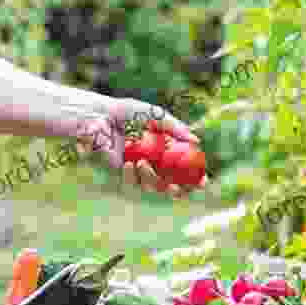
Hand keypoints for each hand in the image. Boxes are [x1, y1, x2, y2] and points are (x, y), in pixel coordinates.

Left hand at [75, 99, 206, 198]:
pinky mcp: (123, 173)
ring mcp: (140, 169)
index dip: (196, 179)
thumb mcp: (156, 115)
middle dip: (177, 192)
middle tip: (176, 188)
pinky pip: (132, 182)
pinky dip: (133, 176)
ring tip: (143, 163)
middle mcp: (155, 162)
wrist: (102, 116)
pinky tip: (130, 164)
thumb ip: (175, 127)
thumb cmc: (129, 113)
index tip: (203, 181)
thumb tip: (196, 140)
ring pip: (151, 186)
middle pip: (172, 185)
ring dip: (150, 179)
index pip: (186, 169)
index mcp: (166, 150)